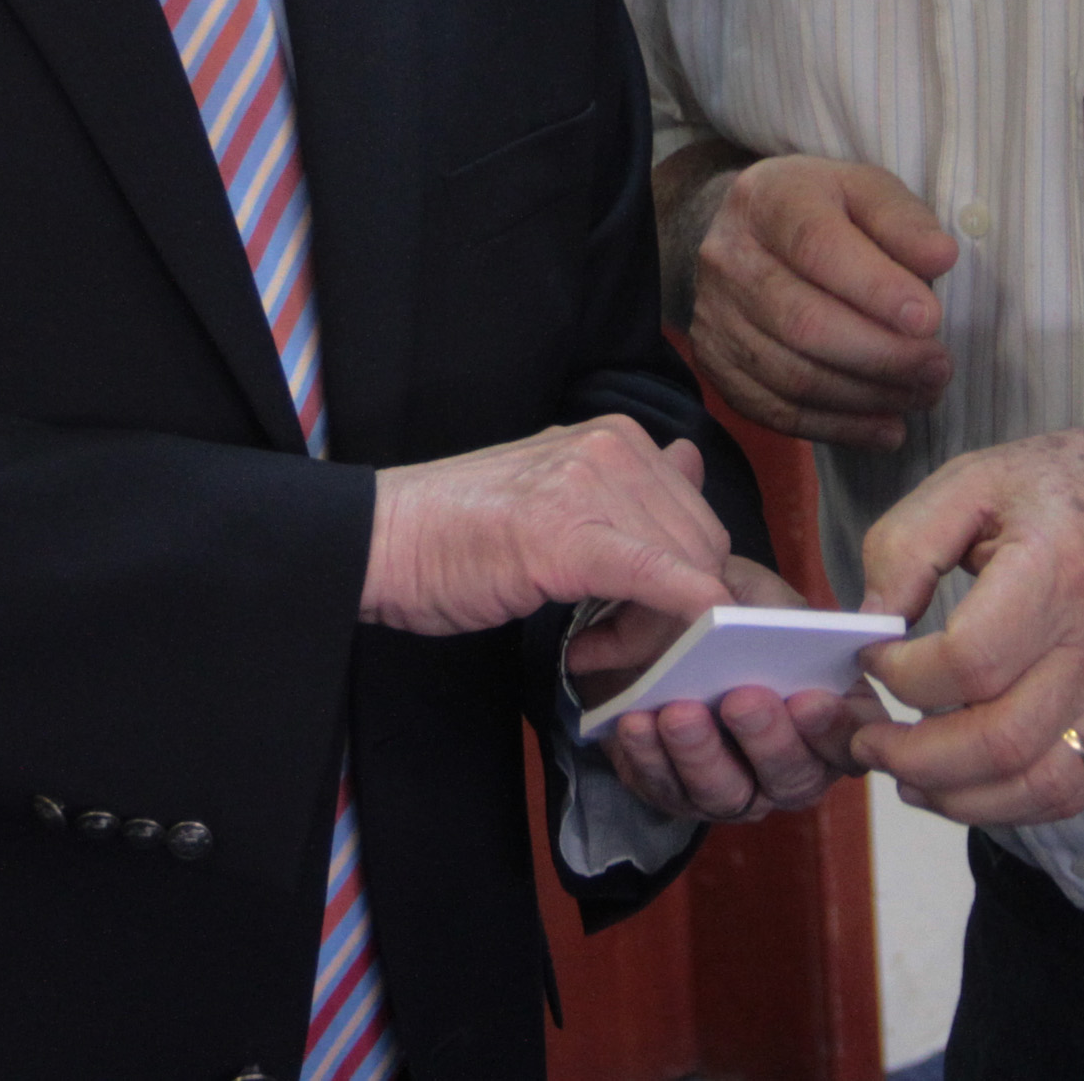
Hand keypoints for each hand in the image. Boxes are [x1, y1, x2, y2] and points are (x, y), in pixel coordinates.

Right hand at [361, 416, 730, 637]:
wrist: (382, 540)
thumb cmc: (461, 527)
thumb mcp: (559, 486)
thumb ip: (631, 481)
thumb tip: (690, 460)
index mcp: (617, 435)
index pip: (696, 517)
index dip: (682, 579)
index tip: (632, 618)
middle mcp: (615, 447)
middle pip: (701, 548)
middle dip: (673, 609)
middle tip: (608, 644)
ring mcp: (591, 485)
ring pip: (683, 572)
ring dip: (650, 629)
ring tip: (590, 648)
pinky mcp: (568, 535)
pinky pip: (654, 575)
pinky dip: (684, 608)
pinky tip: (692, 634)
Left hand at [583, 558, 882, 824]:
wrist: (661, 623)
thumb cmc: (727, 611)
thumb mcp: (759, 596)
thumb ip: (778, 614)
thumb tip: (781, 624)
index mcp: (828, 716)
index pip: (851, 739)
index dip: (835, 728)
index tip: (808, 698)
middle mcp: (789, 765)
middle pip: (793, 778)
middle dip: (768, 740)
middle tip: (741, 700)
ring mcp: (735, 788)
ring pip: (728, 794)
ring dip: (701, 754)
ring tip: (678, 712)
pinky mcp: (677, 793)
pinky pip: (665, 789)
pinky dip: (648, 757)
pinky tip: (637, 722)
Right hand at [676, 154, 958, 449]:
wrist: (751, 234)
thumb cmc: (824, 211)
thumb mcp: (867, 191)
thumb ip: (904, 221)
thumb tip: (940, 258)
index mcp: (767, 200)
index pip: (817, 246)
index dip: (875, 288)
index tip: (930, 320)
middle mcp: (728, 258)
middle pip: (803, 322)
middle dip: (883, 355)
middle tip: (939, 367)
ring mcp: (714, 317)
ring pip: (793, 376)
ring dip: (869, 397)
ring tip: (923, 394)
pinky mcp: (716, 365)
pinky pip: (777, 412)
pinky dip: (839, 428)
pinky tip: (887, 428)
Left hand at [849, 411, 1083, 825]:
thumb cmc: (1069, 486)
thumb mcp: (974, 479)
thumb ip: (907, 544)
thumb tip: (869, 619)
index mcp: (1054, 572)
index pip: (971, 661)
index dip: (903, 674)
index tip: (871, 654)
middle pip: (999, 740)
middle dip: (913, 755)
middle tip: (866, 737)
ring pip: (1036, 784)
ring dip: (956, 796)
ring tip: (902, 773)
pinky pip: (1069, 792)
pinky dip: (1007, 806)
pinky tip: (959, 786)